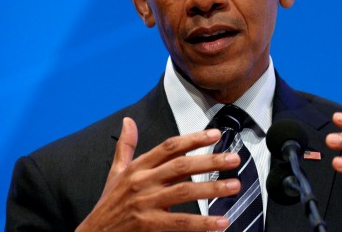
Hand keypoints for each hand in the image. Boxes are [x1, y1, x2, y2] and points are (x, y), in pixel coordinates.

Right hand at [76, 117, 240, 231]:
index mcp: (137, 167)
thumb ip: (126, 147)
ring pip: (185, 192)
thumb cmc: (108, 204)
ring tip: (234, 186)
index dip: (193, 139)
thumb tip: (127, 121)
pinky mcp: (149, 225)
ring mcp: (146, 203)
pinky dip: (203, 223)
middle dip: (210, 161)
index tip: (215, 134)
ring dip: (212, 189)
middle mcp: (142, 182)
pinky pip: (181, 223)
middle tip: (233, 159)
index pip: (169, 147)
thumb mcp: (115, 172)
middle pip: (181, 166)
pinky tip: (221, 222)